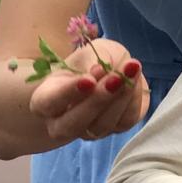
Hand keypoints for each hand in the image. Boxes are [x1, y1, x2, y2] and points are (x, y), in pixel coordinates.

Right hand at [26, 38, 148, 144]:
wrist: (113, 68)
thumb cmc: (92, 60)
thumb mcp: (90, 52)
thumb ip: (93, 60)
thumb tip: (104, 69)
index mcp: (46, 99)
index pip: (49, 102)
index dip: (67, 93)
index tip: (88, 79)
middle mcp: (62, 122)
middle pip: (71, 125)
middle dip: (97, 101)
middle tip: (116, 78)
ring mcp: (88, 130)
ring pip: (101, 126)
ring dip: (120, 98)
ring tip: (131, 70)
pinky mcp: (115, 130)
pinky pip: (125, 121)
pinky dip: (133, 99)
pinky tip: (135, 80)